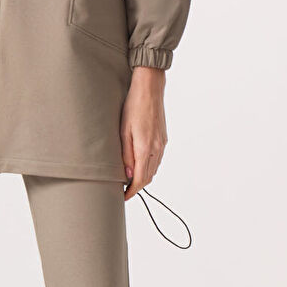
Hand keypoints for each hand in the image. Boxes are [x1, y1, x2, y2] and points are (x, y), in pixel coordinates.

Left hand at [120, 67, 166, 200]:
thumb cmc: (133, 106)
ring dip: (143, 178)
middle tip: (124, 190)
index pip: (139, 179)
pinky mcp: (163, 139)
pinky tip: (140, 165)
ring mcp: (162, 144)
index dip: (131, 191)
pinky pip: (157, 160)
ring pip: (154, 170)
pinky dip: (149, 167)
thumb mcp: (123, 131)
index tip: (123, 196)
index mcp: (145, 148)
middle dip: (137, 187)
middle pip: (148, 177)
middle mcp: (156, 149)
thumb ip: (126, 155)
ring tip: (130, 179)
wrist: (150, 90)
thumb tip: (127, 175)